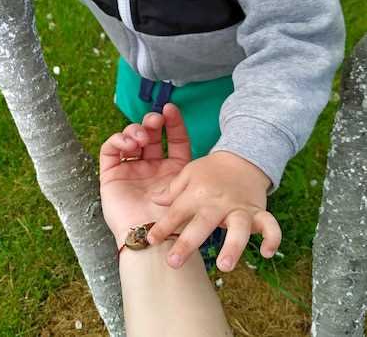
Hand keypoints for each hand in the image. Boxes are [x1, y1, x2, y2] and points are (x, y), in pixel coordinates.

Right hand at [99, 104, 190, 248]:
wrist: (153, 244)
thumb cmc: (175, 221)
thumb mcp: (192, 190)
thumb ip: (197, 170)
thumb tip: (216, 150)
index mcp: (172, 170)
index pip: (173, 139)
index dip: (173, 122)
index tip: (171, 108)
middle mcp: (151, 167)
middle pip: (150, 135)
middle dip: (152, 122)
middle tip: (156, 120)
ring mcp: (130, 170)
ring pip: (129, 138)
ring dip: (135, 130)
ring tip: (143, 137)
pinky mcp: (111, 176)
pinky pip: (110, 150)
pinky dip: (118, 140)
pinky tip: (129, 144)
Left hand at [147, 149, 281, 272]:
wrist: (242, 157)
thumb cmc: (211, 170)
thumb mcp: (188, 174)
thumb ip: (172, 189)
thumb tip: (153, 201)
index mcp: (197, 193)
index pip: (176, 212)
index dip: (163, 227)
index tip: (150, 240)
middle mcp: (217, 202)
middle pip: (202, 223)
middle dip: (188, 243)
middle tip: (173, 262)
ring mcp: (239, 208)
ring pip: (238, 227)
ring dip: (233, 246)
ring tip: (224, 265)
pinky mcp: (258, 211)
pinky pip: (270, 224)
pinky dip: (272, 237)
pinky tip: (268, 253)